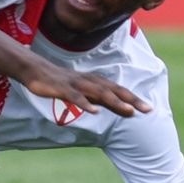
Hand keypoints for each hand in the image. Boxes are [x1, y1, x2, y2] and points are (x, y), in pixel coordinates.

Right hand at [19, 64, 151, 118]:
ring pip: (99, 93)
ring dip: (115, 102)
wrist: (34, 70)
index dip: (133, 98)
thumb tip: (110, 107)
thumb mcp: (80, 89)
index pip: (118, 90)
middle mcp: (89, 81)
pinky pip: (76, 98)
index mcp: (94, 81)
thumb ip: (96, 98)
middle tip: (148, 110)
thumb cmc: (58, 82)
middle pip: (114, 90)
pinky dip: (86, 104)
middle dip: (131, 100)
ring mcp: (76, 84)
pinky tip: (94, 112)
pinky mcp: (63, 89)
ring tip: (129, 111)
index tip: (148, 109)